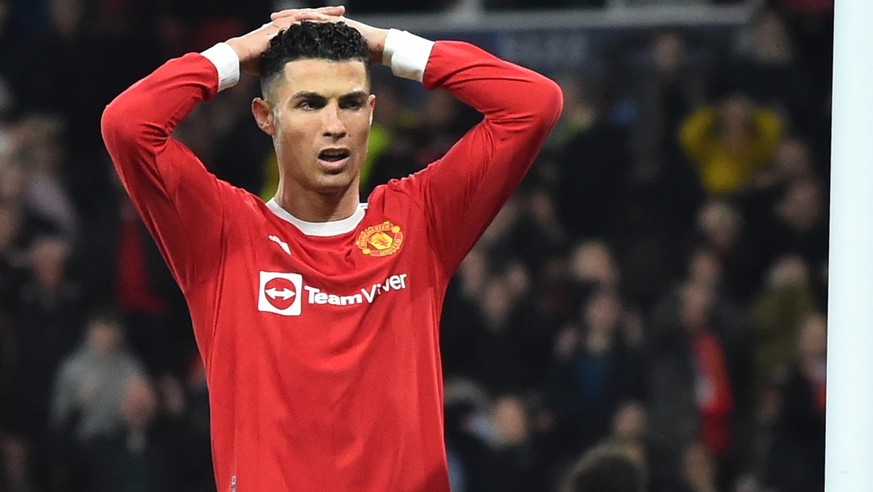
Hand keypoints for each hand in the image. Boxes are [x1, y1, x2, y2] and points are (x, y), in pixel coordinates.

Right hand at [227, 6, 345, 74]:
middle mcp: (284, 25)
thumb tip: (296, 79)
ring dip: (322, 14)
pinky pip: (296, 21)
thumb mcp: (275, 63)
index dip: (321, 24)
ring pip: (305, 16)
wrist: (238, 57)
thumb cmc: (252, 62)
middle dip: (326, 14)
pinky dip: (310, 20)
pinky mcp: (277, 27)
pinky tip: (323, 19)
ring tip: (338, 12)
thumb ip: (286, 65)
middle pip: (309, 17)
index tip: (337, 24)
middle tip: (342, 12)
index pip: (306, 26)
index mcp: (285, 32)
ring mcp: (280, 24)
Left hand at [270, 10, 388, 64]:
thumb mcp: (338, 65)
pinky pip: (321, 18)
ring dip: (292, 17)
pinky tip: (298, 19)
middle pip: (300, 20)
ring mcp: (331, 20)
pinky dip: (309, 18)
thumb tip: (314, 84)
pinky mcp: (338, 20)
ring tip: (277, 19)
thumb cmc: (362, 59)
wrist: (379, 48)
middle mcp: (325, 25)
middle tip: (268, 22)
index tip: (269, 36)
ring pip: (307, 16)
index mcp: (322, 34)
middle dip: (284, 22)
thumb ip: (326, 70)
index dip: (285, 32)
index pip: (299, 31)